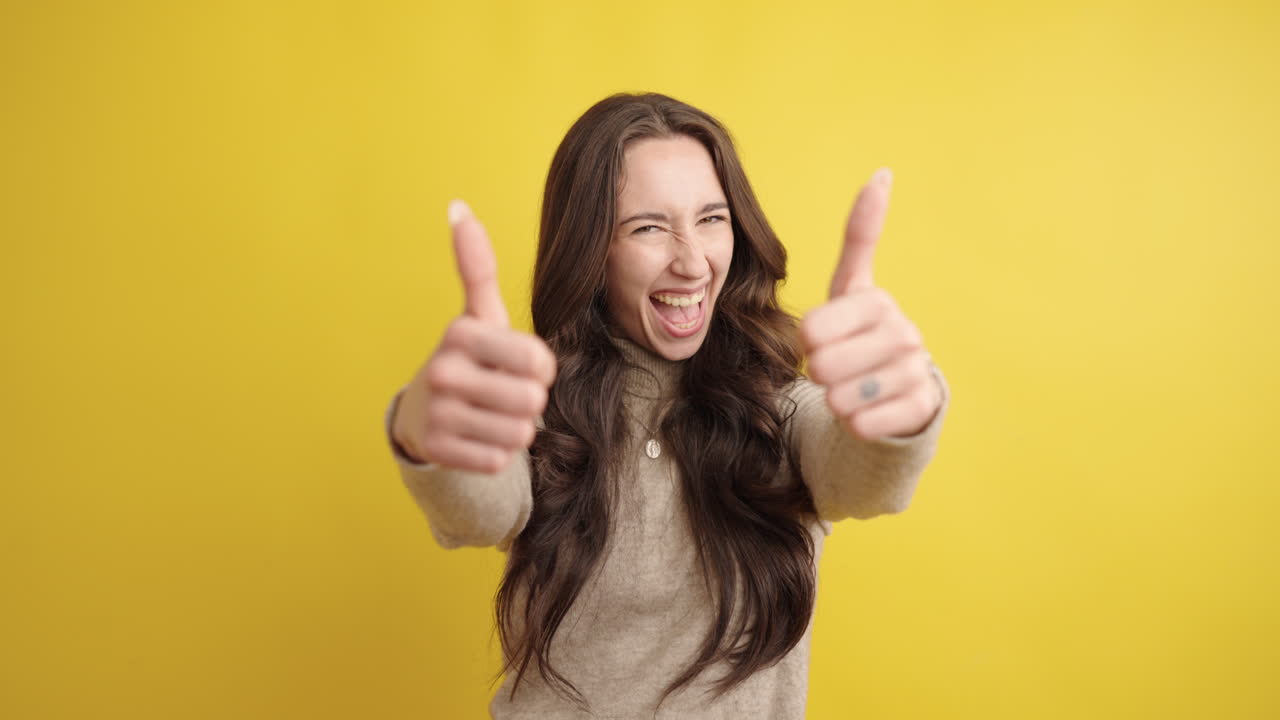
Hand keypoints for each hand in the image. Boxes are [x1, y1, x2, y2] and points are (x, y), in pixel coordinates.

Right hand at [392, 199, 556, 471]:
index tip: (517, 364)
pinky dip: (497, 452)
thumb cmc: (468, 358)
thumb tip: (458, 207)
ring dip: (515, 428)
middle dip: (529, 401)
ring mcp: (439, 414)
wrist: (422, 414)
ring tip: (490, 413)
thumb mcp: (477, 313)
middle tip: (503, 393)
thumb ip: (476, 265)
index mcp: (461, 333)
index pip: (540, 361)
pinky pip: (500, 460)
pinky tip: (476, 436)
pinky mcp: (440, 451)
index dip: (540, 368)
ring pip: (520, 433)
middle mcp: (444, 372)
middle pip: (532, 401)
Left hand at [800, 169, 941, 440]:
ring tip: (853, 390)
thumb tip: (884, 172)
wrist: (898, 392)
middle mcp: (903, 330)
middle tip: (837, 370)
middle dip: (818, 373)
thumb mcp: (852, 288)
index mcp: (875, 300)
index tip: (823, 340)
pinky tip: (867, 413)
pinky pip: (865, 424)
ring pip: (841, 397)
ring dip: (836, 401)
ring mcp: (915, 369)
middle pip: (821, 364)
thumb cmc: (861, 336)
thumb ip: (862, 235)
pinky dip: (855, 424)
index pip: (811, 329)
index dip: (807, 343)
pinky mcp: (921, 406)